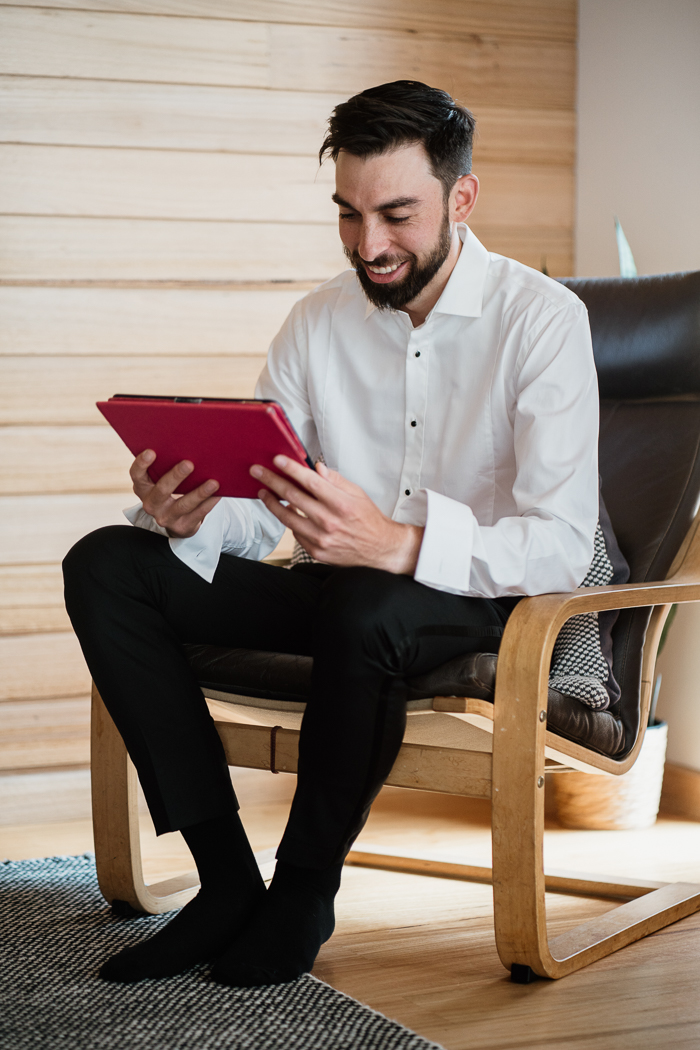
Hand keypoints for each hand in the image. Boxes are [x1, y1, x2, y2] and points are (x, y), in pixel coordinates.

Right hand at [130, 449, 220, 537]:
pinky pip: (197, 514)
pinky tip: (218, 494)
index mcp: (143, 487)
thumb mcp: (162, 479)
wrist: (177, 520)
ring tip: (213, 483)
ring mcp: (166, 517)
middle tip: (189, 464)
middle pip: (161, 490)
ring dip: (199, 493)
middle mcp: (151, 504)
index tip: (151, 451)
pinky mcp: (182, 527)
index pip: (137, 475)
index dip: (142, 463)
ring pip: (183, 505)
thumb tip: (187, 443)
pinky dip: (209, 503)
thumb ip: (167, 465)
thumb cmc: (171, 489)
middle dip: (175, 477)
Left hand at [251, 456, 423, 573]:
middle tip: (258, 471)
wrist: (379, 550)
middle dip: (272, 481)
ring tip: (263, 491)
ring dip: (272, 502)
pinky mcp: (316, 551)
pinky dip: (288, 520)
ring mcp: (321, 539)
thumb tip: (316, 469)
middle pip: (293, 497)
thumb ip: (335, 481)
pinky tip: (284, 510)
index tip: (277, 460)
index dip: (292, 469)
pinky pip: (295, 533)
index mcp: (341, 505)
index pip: (311, 482)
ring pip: (287, 517)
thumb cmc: (369, 520)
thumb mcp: (358, 494)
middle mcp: (330, 522)